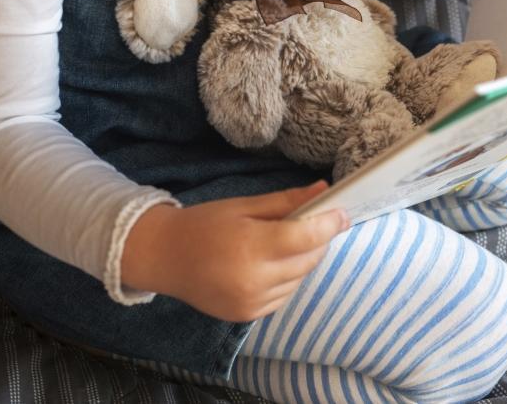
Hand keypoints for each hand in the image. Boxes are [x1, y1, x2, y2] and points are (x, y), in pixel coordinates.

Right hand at [121, 182, 347, 321]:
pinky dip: (287, 278)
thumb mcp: (244, 206)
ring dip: (302, 260)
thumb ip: (286, 202)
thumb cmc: (204, 225)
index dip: (329, 224)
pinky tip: (270, 264)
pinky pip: (285, 294)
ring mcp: (251, 302)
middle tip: (312, 222)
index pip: (306, 238)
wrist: (164, 258)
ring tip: (282, 243)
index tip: (342, 212)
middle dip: (317, 240)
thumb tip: (324, 191)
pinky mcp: (248, 316)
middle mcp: (253, 280)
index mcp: (250, 247)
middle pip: (308, 259)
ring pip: (300, 278)